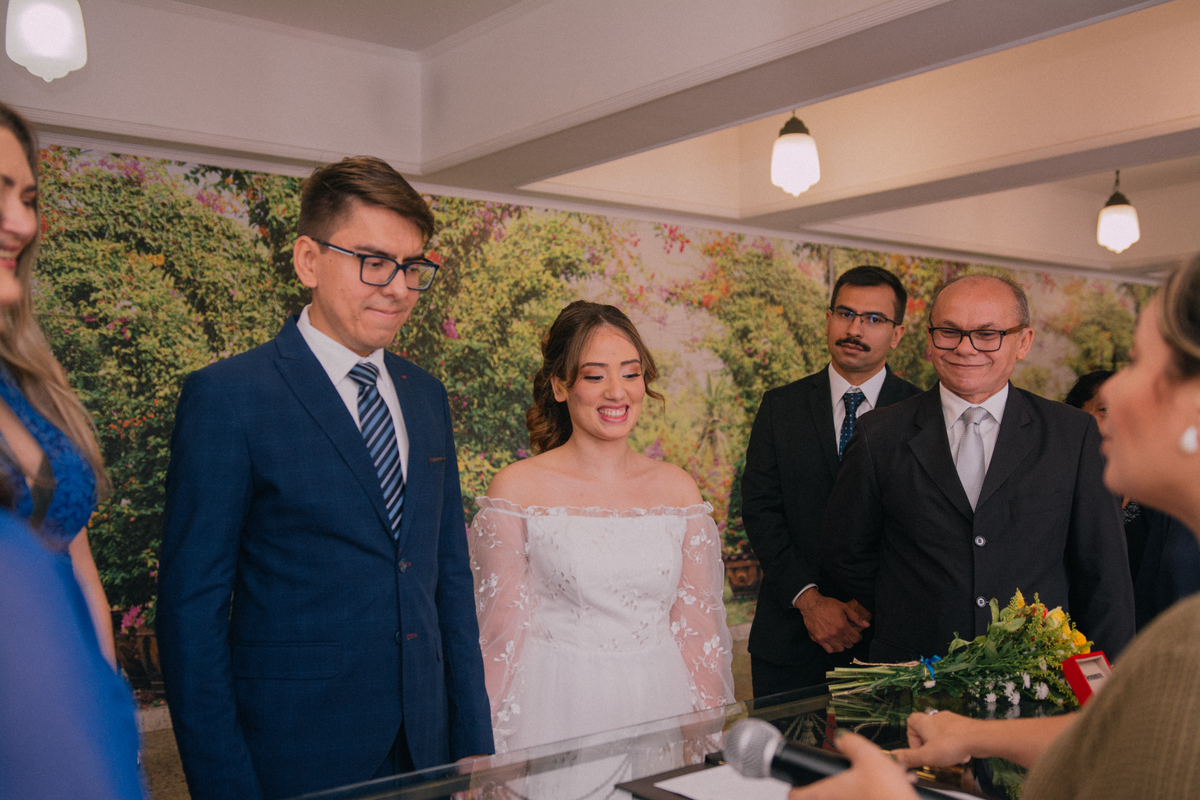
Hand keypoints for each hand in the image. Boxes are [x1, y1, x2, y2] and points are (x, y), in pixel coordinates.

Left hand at [788, 733, 918, 799]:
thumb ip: (850, 744)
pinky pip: (868, 797)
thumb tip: (840, 737)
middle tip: (843, 774)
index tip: (793, 783)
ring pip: (850, 795)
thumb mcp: (868, 757)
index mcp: (827, 792)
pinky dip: (876, 791)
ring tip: (882, 774)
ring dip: (860, 783)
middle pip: (823, 794)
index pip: (796, 795)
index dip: (792, 788)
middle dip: (835, 781)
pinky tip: (896, 782)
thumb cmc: (886, 794)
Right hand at [794, 590, 869, 652]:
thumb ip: (856, 617)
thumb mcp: (844, 607)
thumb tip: (867, 625)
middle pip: (849, 645)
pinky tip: (834, 643)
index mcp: (842, 625)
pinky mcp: (819, 639)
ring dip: (843, 645)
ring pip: (840, 649)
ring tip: (841, 640)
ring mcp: (826, 638)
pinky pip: (829, 650)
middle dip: (851, 641)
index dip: (858, 637)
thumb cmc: (828, 604)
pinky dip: (833, 648)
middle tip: (849, 637)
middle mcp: (835, 634)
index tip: (857, 635)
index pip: (855, 639)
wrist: (811, 605)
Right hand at [893, 711, 976, 768]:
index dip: (912, 737)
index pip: (910, 722)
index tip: (918, 749)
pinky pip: (955, 736)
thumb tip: (894, 756)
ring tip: (949, 757)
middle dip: (929, 745)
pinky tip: (960, 754)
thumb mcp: (926, 756)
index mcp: (924, 722)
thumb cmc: (953, 744)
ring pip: (942, 734)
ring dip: (943, 746)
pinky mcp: (964, 725)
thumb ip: (909, 757)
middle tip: (933, 755)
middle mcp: (937, 718)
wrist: (979, 738)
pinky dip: (955, 746)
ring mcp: (951, 720)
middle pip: (927, 730)